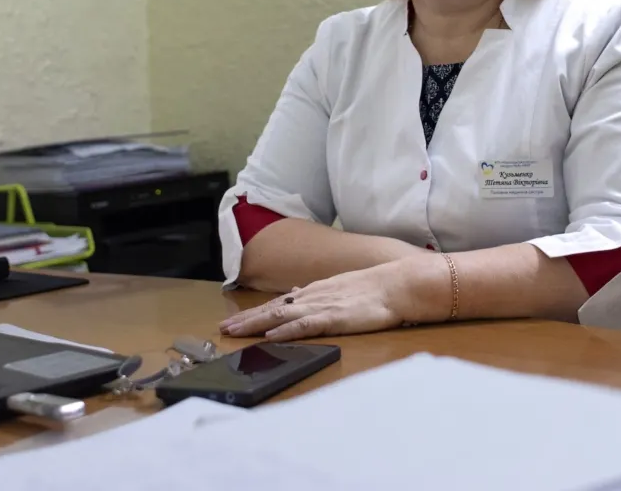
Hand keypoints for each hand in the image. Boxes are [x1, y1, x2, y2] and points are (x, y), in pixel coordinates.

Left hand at [220, 259, 439, 341]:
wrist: (397, 285)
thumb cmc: (374, 289)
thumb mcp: (339, 288)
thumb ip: (315, 294)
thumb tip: (294, 294)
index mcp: (314, 292)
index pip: (277, 304)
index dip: (254, 313)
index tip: (234, 321)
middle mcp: (312, 297)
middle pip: (272, 309)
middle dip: (246, 320)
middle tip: (223, 329)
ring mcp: (322, 306)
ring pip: (281, 316)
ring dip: (256, 324)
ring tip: (235, 332)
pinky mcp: (334, 318)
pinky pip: (305, 325)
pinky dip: (286, 331)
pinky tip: (271, 336)